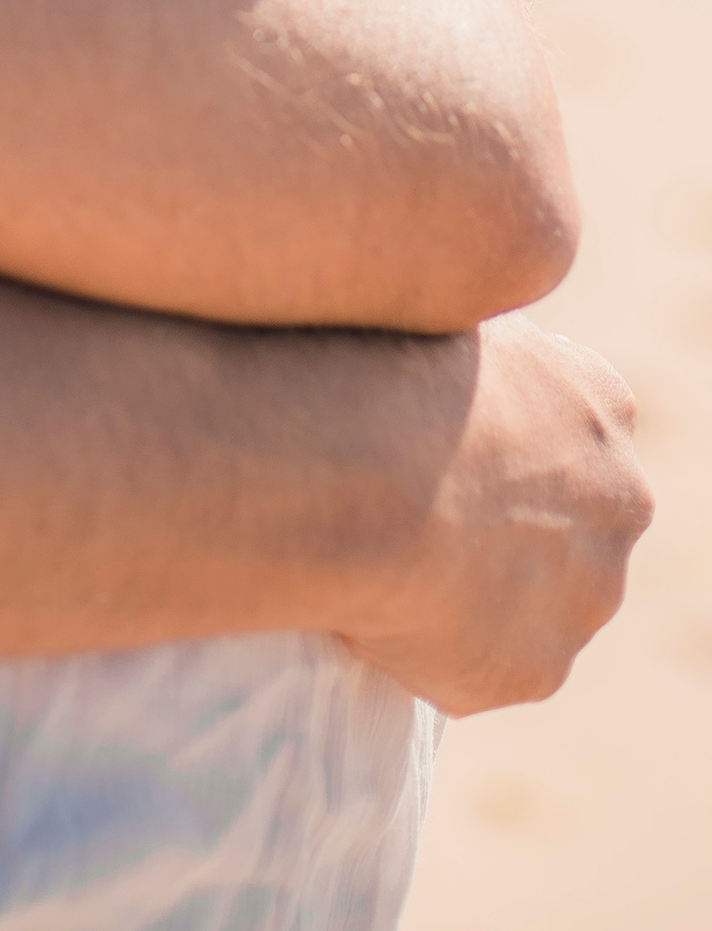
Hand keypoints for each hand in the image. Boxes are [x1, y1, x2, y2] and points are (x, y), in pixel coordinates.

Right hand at [336, 311, 651, 711]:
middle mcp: (621, 502)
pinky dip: (433, 644)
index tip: (432, 438)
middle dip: (501, 521)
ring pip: (530, 599)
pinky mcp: (537, 671)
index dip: (494, 435)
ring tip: (379, 553)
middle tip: (406, 503)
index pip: (564, 426)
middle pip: (565, 520)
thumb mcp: (444, 313)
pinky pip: (482, 662)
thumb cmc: (383, 370)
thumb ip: (476, 349)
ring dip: (472, 590)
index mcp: (601, 402)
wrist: (361, 475)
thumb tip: (458, 347)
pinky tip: (374, 605)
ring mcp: (586, 596)